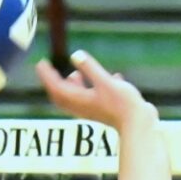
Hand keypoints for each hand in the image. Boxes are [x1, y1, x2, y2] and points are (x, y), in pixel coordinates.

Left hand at [36, 51, 154, 130]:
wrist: (139, 124)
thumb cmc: (122, 105)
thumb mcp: (105, 82)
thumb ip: (90, 68)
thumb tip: (75, 55)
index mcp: (80, 100)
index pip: (56, 87)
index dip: (47, 75)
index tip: (41, 64)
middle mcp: (84, 106)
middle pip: (63, 96)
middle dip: (55, 83)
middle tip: (50, 70)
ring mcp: (96, 109)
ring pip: (79, 97)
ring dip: (75, 86)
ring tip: (76, 73)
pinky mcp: (109, 110)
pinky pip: (97, 97)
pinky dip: (96, 87)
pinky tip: (112, 77)